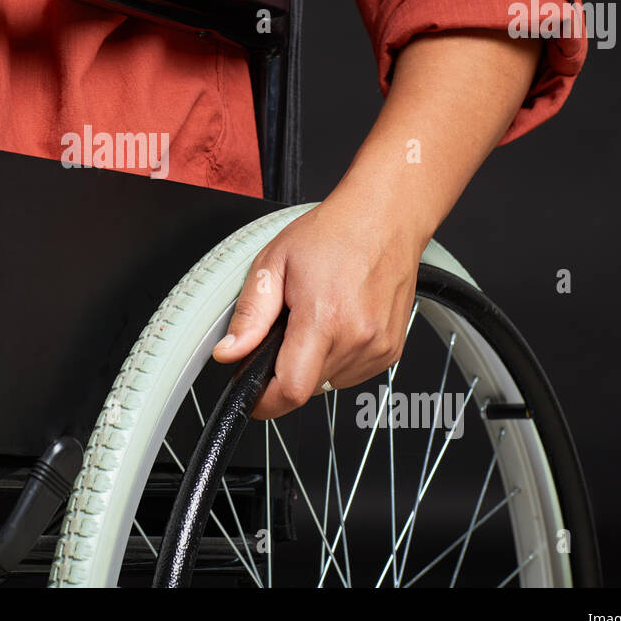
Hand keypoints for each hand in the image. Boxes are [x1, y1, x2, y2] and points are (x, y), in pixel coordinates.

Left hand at [211, 185, 427, 418]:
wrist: (385, 218)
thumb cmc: (333, 233)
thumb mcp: (274, 263)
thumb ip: (250, 315)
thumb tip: (229, 353)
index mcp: (324, 318)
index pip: (292, 390)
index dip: (266, 402)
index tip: (253, 396)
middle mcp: (357, 337)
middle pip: (307, 387)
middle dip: (285, 369)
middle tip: (286, 327)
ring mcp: (379, 346)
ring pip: (329, 382)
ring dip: (312, 362)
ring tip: (316, 316)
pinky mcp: (391, 350)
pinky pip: (352, 372)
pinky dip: (336, 357)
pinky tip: (337, 322)